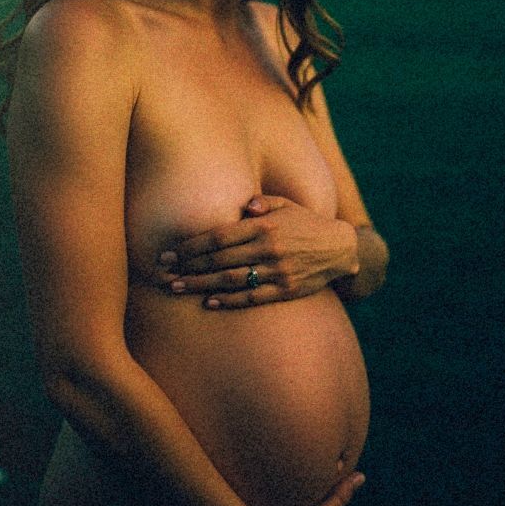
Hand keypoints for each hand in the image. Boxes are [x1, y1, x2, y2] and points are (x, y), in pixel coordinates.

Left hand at [155, 195, 359, 308]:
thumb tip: (243, 206)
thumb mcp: (286, 204)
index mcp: (264, 226)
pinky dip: (229, 301)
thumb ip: (262, 203)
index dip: (192, 246)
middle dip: (188, 266)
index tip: (171, 252)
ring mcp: (277, 272)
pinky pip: (252, 298)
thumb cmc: (305, 223)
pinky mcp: (285, 291)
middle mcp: (268, 249)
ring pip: (230, 280)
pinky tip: (208, 302)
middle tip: (163, 272)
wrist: (341, 249)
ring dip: (200, 285)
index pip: (219, 237)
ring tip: (176, 288)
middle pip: (219, 260)